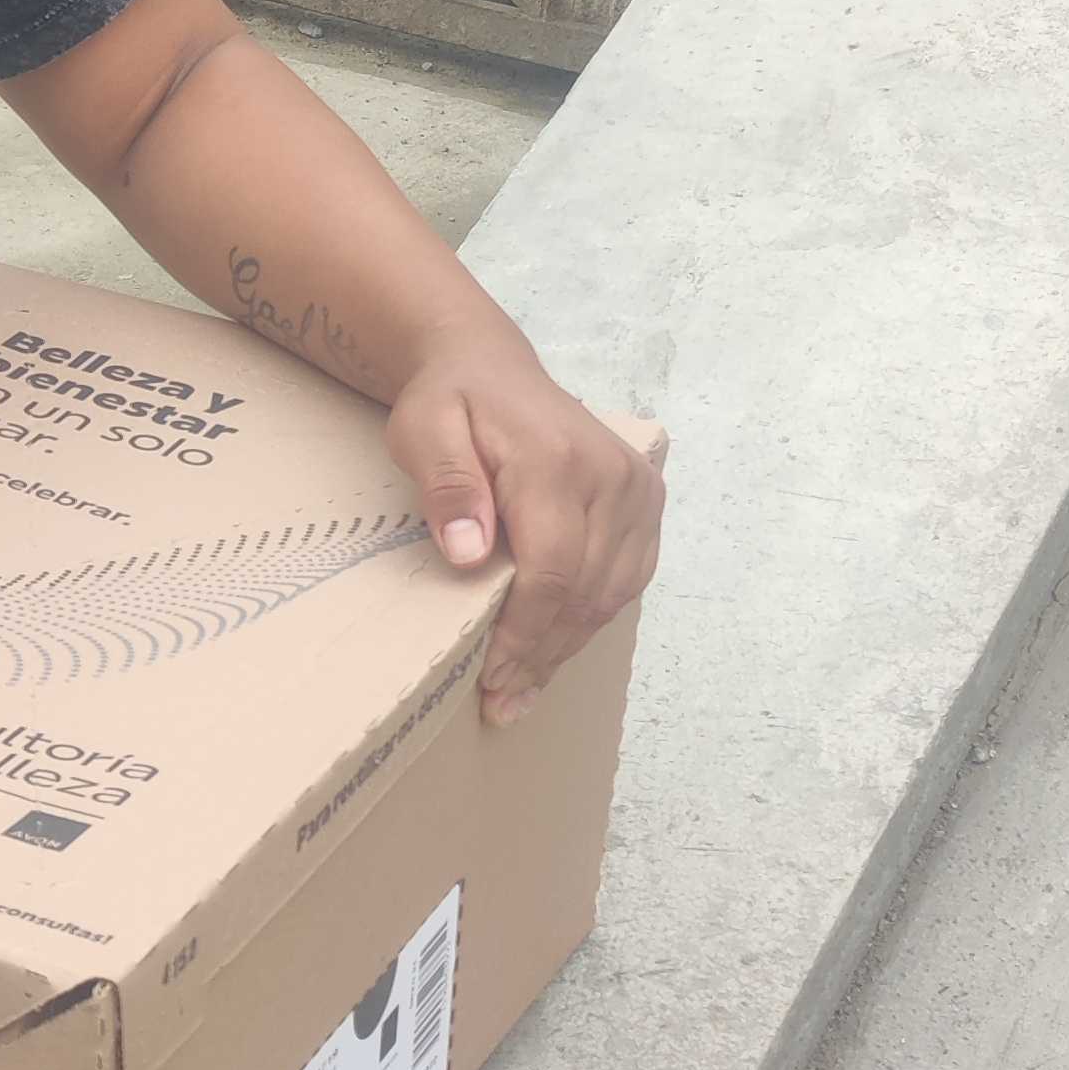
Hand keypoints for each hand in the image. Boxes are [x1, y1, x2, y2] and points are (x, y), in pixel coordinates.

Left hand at [387, 341, 665, 721]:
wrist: (490, 366)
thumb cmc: (450, 402)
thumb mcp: (422, 431)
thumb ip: (448, 487)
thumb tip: (470, 554)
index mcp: (556, 462)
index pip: (551, 570)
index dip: (525, 634)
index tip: (493, 679)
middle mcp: (610, 476)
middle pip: (586, 591)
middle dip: (542, 656)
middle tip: (502, 704)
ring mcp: (636, 488)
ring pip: (612, 593)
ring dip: (568, 647)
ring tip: (524, 691)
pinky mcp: (645, 498)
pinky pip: (629, 577)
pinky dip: (593, 619)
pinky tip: (558, 649)